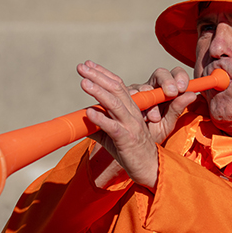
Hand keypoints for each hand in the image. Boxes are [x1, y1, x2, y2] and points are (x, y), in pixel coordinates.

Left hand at [77, 61, 196, 189]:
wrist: (150, 168)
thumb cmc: (131, 151)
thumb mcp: (113, 134)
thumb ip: (99, 124)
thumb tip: (81, 119)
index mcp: (131, 108)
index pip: (118, 85)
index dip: (103, 73)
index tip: (88, 64)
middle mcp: (132, 113)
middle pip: (116, 89)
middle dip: (98, 76)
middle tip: (81, 67)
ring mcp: (131, 125)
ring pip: (115, 104)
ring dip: (99, 92)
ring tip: (84, 83)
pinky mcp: (127, 140)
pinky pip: (113, 127)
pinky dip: (101, 118)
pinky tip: (88, 112)